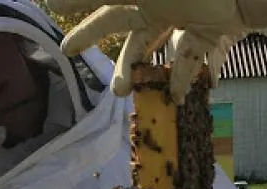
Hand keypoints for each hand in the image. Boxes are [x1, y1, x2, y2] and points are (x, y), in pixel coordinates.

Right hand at [52, 0, 266, 102]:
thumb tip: (52, 0)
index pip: (108, 16)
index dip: (87, 33)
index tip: (68, 50)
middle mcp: (163, 7)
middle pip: (139, 41)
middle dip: (128, 68)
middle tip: (118, 93)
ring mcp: (189, 18)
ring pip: (169, 51)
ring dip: (164, 76)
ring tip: (165, 100)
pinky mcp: (214, 28)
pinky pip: (201, 53)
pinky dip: (196, 74)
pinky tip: (190, 93)